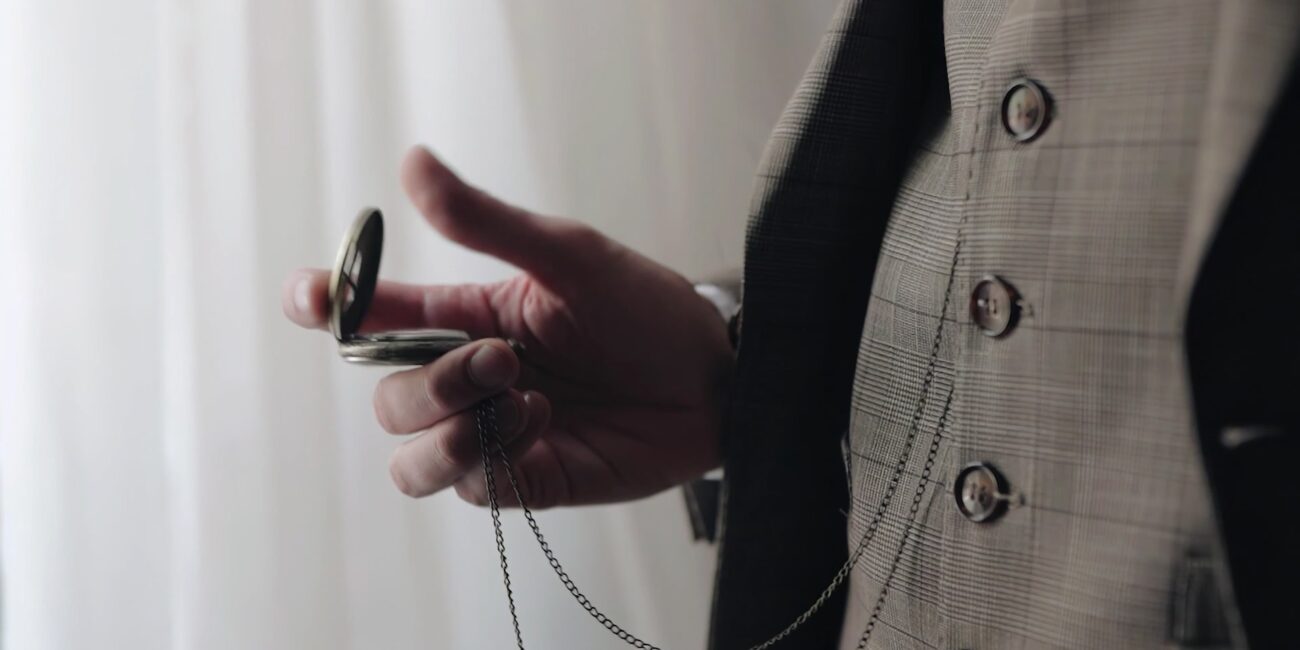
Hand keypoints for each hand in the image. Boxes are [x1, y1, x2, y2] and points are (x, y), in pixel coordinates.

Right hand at [283, 146, 733, 507]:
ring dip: (446, 432)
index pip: (371, 318)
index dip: (326, 308)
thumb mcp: (569, 255)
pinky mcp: (527, 480)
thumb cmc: (646, 309)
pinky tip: (544, 423)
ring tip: (519, 400)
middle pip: (389, 397)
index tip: (310, 299)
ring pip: (411, 459)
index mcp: (465, 318)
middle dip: (433, 382)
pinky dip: (494, 456)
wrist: (716, 379)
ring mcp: (494, 434)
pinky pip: (471, 488)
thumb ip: (489, 222)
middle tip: (504, 357)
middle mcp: (469, 380)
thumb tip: (413, 163)